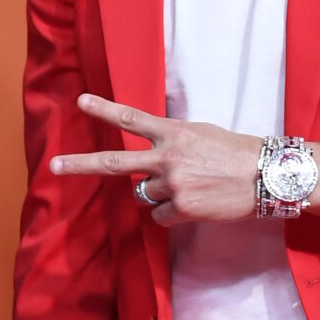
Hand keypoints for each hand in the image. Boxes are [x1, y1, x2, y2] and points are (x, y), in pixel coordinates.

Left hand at [53, 95, 262, 225]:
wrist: (266, 176)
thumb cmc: (235, 153)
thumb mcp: (201, 134)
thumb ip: (171, 142)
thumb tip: (149, 161)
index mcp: (172, 133)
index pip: (131, 118)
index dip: (104, 109)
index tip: (81, 102)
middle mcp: (166, 158)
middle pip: (114, 163)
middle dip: (81, 165)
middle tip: (54, 166)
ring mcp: (172, 185)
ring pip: (143, 195)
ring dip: (160, 194)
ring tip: (191, 187)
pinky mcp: (181, 209)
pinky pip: (160, 216)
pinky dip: (173, 214)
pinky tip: (196, 205)